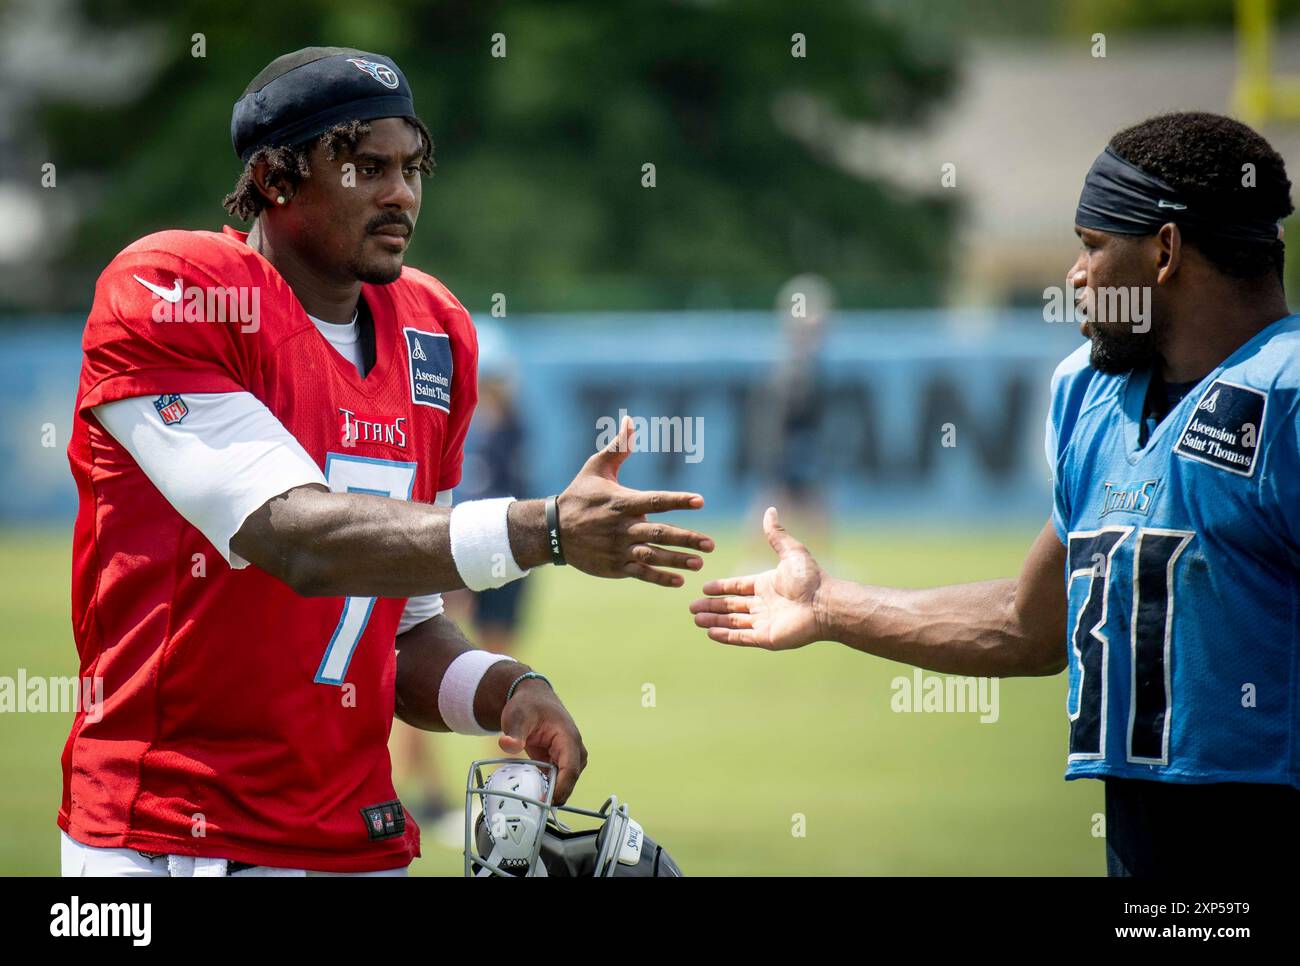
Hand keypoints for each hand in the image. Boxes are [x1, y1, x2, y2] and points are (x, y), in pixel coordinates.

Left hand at [498, 680, 586, 804]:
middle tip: (536, 808)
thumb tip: (507, 744)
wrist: (531, 698)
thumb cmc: (528, 705)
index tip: (545, 802)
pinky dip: (548, 787)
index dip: (561, 787)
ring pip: (567, 780)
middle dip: (557, 794)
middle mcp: (573, 748)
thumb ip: (514, 732)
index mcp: (568, 737)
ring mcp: (568, 755)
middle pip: (571, 778)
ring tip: (533, 803)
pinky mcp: (560, 760)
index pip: (571, 768)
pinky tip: (534, 795)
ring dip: (554, 792)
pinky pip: (559, 778)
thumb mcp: (517, 716)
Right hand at [557, 416, 714, 586]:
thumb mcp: (595, 468)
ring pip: (652, 555)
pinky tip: (678, 581)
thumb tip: (631, 421)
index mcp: (621, 502)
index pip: (655, 501)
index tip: (700, 500)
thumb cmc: (579, 495)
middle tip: (710, 544)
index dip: (677, 500)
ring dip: (675, 560)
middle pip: (658, 532)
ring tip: (698, 563)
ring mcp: (618, 549)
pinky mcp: (614, 566)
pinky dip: (658, 578)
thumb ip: (617, 448)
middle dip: (685, 538)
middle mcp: (622, 527)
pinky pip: (639, 573)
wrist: (552, 530)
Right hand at [689, 506, 825, 649]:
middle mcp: (764, 604)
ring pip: (733, 621)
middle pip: (731, 606)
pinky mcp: (766, 638)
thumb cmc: (810, 578)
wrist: (825, 603)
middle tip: (692, 607)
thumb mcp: (790, 551)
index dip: (721, 588)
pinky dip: (725, 635)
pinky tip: (710, 633)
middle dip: (711, 606)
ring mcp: (764, 622)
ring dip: (714, 621)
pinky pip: (741, 637)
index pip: (738, 587)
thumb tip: (770, 509)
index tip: (704, 588)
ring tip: (696, 619)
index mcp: (766, 585)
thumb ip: (776, 534)